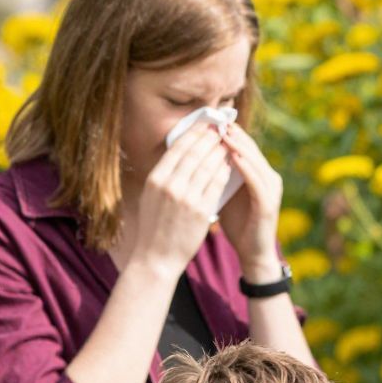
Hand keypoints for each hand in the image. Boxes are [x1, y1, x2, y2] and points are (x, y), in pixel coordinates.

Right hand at [125, 120, 232, 281]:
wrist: (156, 257)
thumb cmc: (154, 226)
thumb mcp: (152, 196)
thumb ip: (164, 175)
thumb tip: (180, 152)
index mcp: (155, 179)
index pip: (177, 149)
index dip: (194, 134)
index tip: (205, 125)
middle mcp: (170, 186)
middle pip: (194, 154)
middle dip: (210, 139)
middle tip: (221, 129)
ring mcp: (186, 198)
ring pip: (208, 167)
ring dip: (220, 153)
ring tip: (228, 144)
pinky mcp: (201, 211)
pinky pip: (216, 185)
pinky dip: (224, 172)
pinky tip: (229, 165)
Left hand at [215, 122, 284, 278]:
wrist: (252, 253)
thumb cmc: (237, 224)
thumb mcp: (224, 193)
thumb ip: (216, 175)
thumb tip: (195, 156)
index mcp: (257, 174)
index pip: (243, 146)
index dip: (228, 132)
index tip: (210, 120)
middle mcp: (268, 178)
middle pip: (251, 149)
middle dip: (234, 134)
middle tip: (217, 119)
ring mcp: (271, 190)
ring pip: (255, 161)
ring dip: (240, 146)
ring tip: (224, 133)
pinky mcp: (269, 203)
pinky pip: (257, 181)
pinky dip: (246, 167)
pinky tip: (233, 157)